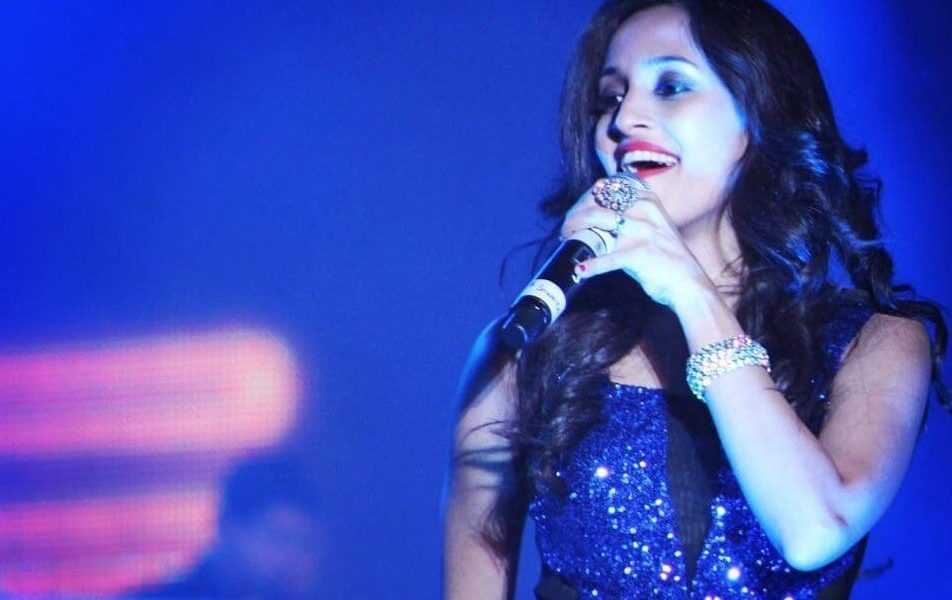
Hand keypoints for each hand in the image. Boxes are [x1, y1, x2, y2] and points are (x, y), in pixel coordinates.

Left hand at [560, 179, 713, 313]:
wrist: (689, 283)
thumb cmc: (667, 258)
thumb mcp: (654, 227)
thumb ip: (633, 216)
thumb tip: (600, 215)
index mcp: (647, 200)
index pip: (607, 188)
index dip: (586, 198)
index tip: (574, 212)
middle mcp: (644, 210)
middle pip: (597, 203)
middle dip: (575, 215)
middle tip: (566, 229)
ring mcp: (642, 231)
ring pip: (597, 221)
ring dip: (575, 231)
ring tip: (566, 241)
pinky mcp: (639, 253)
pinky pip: (607, 258)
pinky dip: (591, 266)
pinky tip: (580, 270)